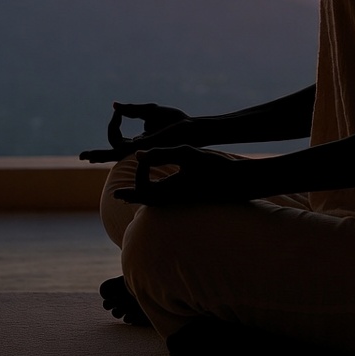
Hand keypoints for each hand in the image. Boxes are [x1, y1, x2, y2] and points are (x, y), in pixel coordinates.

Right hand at [79, 102, 192, 162]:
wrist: (190, 126)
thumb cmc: (174, 120)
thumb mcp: (150, 111)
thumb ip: (132, 109)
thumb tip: (115, 106)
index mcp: (138, 142)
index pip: (117, 139)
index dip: (113, 124)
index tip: (117, 111)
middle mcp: (137, 149)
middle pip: (111, 153)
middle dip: (97, 154)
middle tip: (82, 156)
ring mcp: (139, 150)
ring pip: (114, 155)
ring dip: (100, 155)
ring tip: (86, 156)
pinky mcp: (143, 148)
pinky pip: (123, 151)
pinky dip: (108, 153)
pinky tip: (100, 154)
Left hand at [113, 146, 250, 204]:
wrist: (237, 181)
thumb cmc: (213, 166)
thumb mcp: (186, 153)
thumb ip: (161, 153)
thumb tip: (137, 154)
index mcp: (169, 190)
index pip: (143, 185)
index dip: (140, 168)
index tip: (146, 154)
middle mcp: (173, 199)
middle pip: (145, 201)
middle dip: (131, 196)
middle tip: (116, 195)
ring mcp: (181, 200)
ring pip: (155, 202)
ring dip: (142, 197)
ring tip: (129, 196)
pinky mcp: (188, 199)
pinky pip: (166, 200)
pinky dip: (156, 196)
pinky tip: (156, 189)